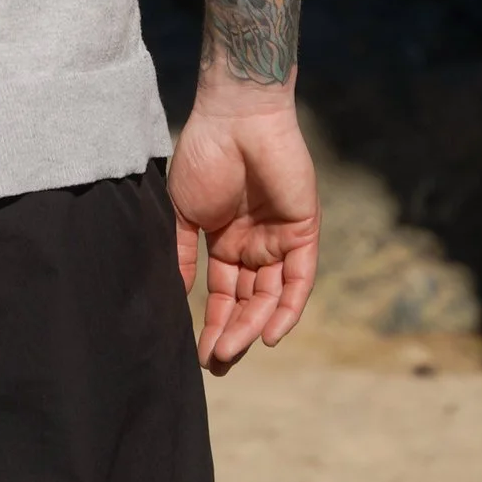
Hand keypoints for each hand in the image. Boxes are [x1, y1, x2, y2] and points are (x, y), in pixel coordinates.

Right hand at [169, 87, 320, 370]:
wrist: (234, 117)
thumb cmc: (203, 155)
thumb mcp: (183, 210)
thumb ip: (183, 253)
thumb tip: (177, 295)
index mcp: (225, 239)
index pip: (224, 293)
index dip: (214, 323)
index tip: (200, 354)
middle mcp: (255, 244)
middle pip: (248, 301)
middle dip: (233, 333)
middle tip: (217, 364)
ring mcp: (280, 239)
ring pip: (271, 296)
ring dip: (254, 326)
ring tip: (231, 352)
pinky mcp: (303, 231)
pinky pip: (299, 279)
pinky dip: (288, 308)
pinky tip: (270, 334)